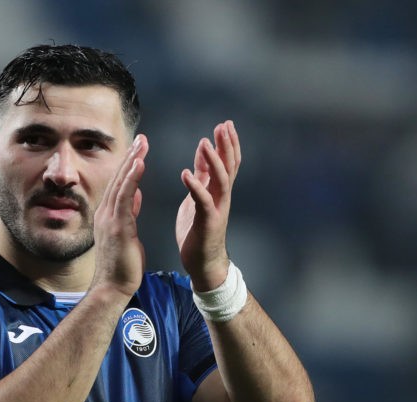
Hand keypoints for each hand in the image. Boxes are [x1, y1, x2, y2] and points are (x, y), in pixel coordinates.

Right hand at [91, 134, 149, 297]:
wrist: (112, 287)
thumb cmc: (121, 266)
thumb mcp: (127, 233)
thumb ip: (129, 213)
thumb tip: (137, 195)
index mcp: (109, 215)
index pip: (120, 184)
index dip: (129, 165)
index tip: (139, 149)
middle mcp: (106, 213)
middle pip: (119, 179)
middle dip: (131, 157)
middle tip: (142, 139)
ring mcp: (110, 219)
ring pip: (121, 183)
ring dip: (132, 162)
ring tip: (142, 145)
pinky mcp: (118, 226)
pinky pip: (125, 197)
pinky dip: (132, 179)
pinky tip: (139, 164)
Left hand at [176, 120, 240, 290]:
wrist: (203, 262)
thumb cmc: (200, 230)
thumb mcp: (200, 196)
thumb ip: (204, 175)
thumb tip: (205, 153)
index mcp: (219, 191)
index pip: (228, 162)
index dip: (228, 143)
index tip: (225, 124)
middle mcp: (222, 197)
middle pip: (229, 166)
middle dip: (227, 145)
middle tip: (224, 125)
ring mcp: (218, 209)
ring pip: (221, 180)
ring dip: (213, 161)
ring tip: (205, 143)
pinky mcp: (208, 221)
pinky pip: (203, 201)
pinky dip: (195, 186)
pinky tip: (186, 173)